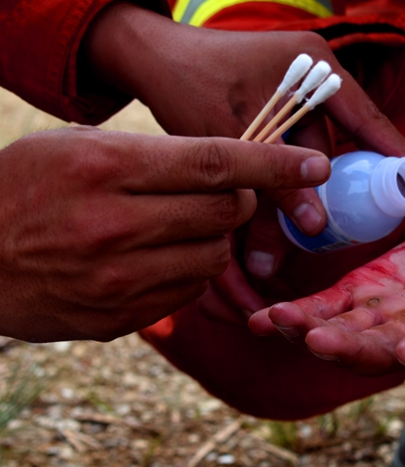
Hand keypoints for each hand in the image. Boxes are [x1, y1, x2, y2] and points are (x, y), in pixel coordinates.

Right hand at [0, 127, 328, 341]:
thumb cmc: (26, 189)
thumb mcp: (76, 148)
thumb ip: (156, 158)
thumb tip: (233, 173)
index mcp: (105, 167)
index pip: (215, 161)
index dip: (274, 162)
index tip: (315, 163)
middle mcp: (115, 224)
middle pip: (225, 212)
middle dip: (239, 201)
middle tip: (224, 193)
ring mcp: (117, 278)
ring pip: (215, 256)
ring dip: (216, 239)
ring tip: (178, 226)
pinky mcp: (119, 318)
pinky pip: (190, 290)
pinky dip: (191, 271)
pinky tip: (159, 257)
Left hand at [83, 1, 404, 234]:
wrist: (147, 61)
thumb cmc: (189, 83)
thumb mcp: (236, 138)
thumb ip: (276, 185)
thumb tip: (316, 230)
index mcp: (316, 69)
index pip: (368, 121)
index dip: (394, 157)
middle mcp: (311, 84)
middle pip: (328, 154)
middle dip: (319, 202)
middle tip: (323, 240)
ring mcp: (291, 102)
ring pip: (300, 165)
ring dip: (287, 206)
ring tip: (272, 254)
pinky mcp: (270, 119)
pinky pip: (282, 161)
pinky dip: (271, 191)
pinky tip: (261, 228)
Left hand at [249, 208, 404, 377]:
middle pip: (380, 346)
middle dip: (350, 345)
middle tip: (321, 340)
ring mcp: (388, 314)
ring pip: (344, 328)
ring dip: (309, 328)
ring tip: (276, 322)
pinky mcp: (368, 289)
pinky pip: (328, 304)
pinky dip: (300, 310)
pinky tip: (267, 314)